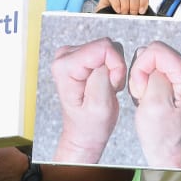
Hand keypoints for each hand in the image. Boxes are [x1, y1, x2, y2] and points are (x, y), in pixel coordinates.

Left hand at [50, 38, 126, 162]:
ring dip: (113, 70)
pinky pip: (106, 54)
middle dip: (114, 68)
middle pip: (105, 46)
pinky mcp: (80, 56)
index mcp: (65, 66)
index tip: (112, 85)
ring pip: (108, 50)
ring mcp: (71, 55)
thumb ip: (103, 77)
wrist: (83, 133)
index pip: (103, 47)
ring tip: (106, 88)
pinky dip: (111, 69)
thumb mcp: (100, 106)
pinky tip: (104, 84)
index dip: (116, 66)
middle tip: (108, 89)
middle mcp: (64, 56)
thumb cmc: (90, 125)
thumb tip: (109, 56)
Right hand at [97, 0, 151, 14]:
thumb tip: (142, 16)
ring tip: (124, 13)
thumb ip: (139, 12)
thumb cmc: (125, 16)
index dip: (144, 1)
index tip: (141, 12)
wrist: (110, 17)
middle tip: (132, 14)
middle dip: (134, 4)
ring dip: (125, 4)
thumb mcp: (134, 13)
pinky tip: (118, 10)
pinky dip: (116, 3)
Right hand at [129, 41, 180, 167]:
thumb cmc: (162, 132)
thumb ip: (153, 73)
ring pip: (148, 58)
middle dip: (141, 74)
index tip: (144, 90)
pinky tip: (149, 94)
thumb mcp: (154, 102)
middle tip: (146, 96)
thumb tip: (148, 53)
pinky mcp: (173, 71)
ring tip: (148, 97)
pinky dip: (143, 79)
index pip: (157, 50)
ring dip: (141, 78)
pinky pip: (149, 64)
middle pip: (152, 52)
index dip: (142, 69)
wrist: (165, 145)